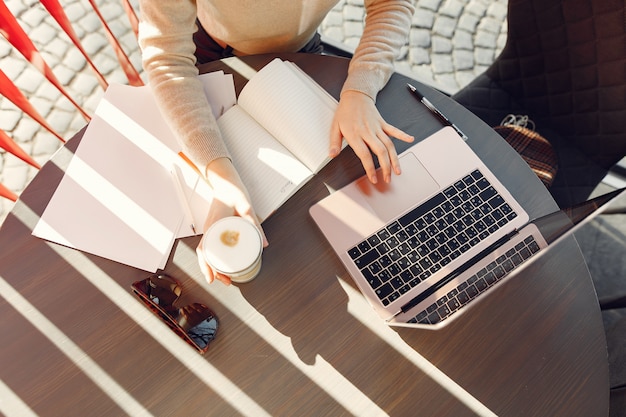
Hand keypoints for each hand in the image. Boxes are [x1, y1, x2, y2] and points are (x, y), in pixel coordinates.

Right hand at [196, 157, 267, 285]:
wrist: (224, 180)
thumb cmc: (233, 191)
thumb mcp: (246, 206)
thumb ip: (255, 224)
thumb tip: (264, 243)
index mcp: (214, 224)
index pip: (205, 249)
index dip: (207, 265)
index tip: (212, 278)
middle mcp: (208, 228)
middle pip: (205, 255)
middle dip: (212, 271)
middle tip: (226, 282)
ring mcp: (209, 229)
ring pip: (207, 252)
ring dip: (214, 266)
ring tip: (226, 278)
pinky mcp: (213, 228)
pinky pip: (211, 246)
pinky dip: (216, 258)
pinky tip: (225, 264)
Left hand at [330, 90, 413, 183]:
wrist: (355, 96)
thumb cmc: (345, 112)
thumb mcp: (335, 127)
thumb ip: (334, 143)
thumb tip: (332, 155)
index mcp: (355, 134)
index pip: (365, 154)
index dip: (370, 168)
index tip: (373, 178)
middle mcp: (368, 132)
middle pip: (380, 151)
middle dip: (386, 167)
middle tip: (387, 179)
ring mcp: (377, 127)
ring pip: (389, 144)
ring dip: (394, 158)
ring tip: (398, 170)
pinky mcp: (383, 123)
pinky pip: (394, 130)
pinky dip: (403, 135)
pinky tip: (410, 140)